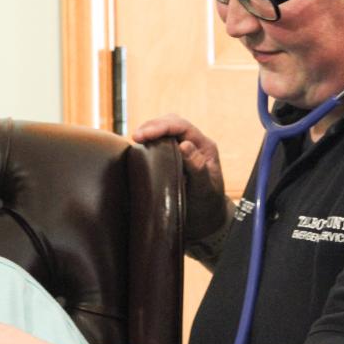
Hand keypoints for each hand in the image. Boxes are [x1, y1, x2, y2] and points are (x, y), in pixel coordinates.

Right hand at [133, 114, 227, 238]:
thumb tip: (185, 145)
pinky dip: (149, 141)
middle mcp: (195, 144)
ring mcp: (184, 149)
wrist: (206, 221)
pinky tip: (139, 148)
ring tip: (136, 139)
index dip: (161, 127)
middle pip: (172, 122)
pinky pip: (161, 142)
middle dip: (152, 125)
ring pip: (165, 130)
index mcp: (205, 147)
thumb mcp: (205, 189)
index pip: (182, 126)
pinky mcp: (174, 157)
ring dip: (150, 131)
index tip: (142, 135)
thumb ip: (197, 168)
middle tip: (136, 137)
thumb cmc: (207, 206)